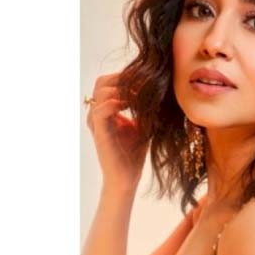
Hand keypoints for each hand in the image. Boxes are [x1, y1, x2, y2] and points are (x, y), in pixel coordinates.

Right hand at [86, 72, 148, 191]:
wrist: (127, 177)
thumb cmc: (134, 152)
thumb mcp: (142, 124)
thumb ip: (143, 107)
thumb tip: (158, 90)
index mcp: (105, 110)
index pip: (109, 82)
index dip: (126, 77)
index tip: (147, 80)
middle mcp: (97, 114)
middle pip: (102, 82)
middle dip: (123, 78)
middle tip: (142, 84)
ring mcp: (96, 123)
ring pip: (100, 92)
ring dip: (123, 90)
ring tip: (139, 96)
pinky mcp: (100, 134)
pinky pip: (101, 111)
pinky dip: (116, 103)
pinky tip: (130, 105)